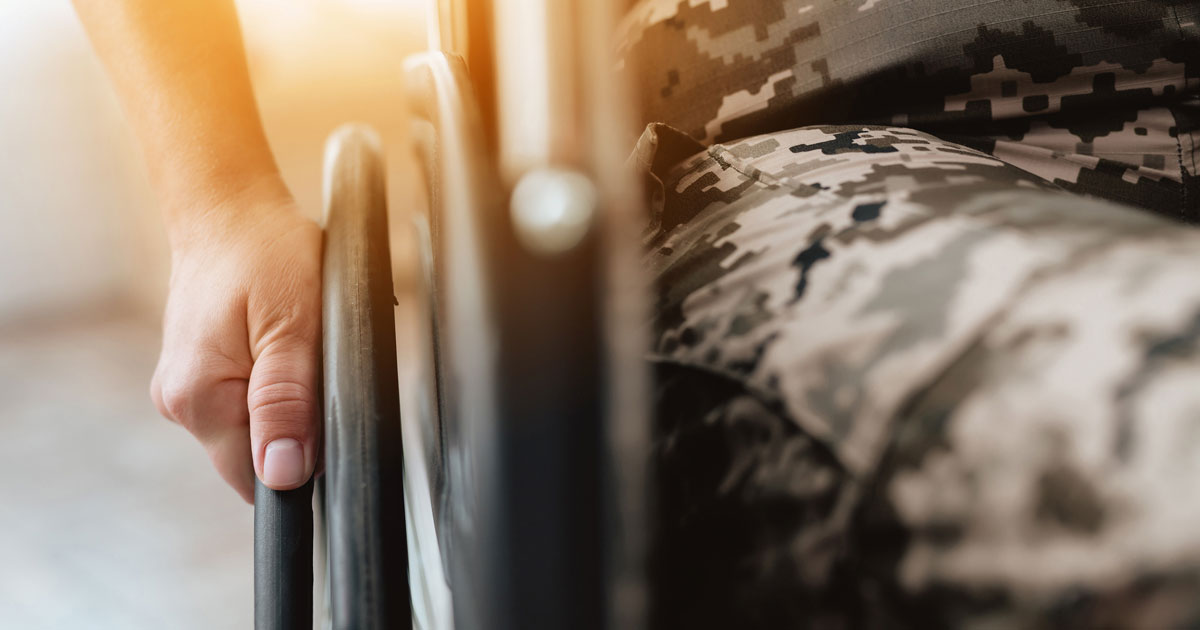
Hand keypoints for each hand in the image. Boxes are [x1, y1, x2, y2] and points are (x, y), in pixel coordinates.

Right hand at [150, 184, 321, 502]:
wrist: (228, 208)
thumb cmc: (264, 252)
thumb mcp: (294, 327)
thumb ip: (288, 403)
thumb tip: (284, 474)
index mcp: (198, 399)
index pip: (256, 479)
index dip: (299, 459)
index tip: (318, 412)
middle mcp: (179, 402)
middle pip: (256, 454)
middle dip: (296, 422)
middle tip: (309, 359)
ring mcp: (184, 388)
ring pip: (254, 426)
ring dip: (285, 398)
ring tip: (290, 341)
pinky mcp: (196, 373)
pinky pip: (244, 399)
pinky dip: (270, 380)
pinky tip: (275, 340)